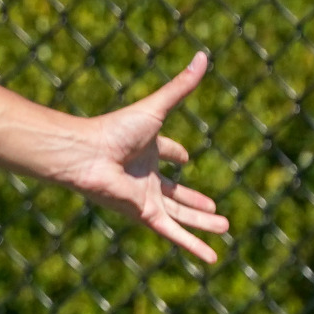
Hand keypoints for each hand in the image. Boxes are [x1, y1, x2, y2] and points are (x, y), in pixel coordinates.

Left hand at [57, 52, 230, 262]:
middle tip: (214, 207)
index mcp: (148, 149)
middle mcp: (146, 175)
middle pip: (176, 191)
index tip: (185, 157)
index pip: (167, 153)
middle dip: (195, 199)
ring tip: (225, 227)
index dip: (177, 153)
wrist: (87, 154)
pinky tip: (211, 258)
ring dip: (202, 222)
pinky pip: (173, 232)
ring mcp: (146, 196)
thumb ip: (182, 85)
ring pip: (180, 213)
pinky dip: (192, 245)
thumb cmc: (116, 129)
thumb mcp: (157, 107)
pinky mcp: (144, 213)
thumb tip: (204, 55)